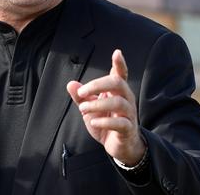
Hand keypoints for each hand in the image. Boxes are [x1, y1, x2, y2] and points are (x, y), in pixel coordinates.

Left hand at [66, 49, 145, 165]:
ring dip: (97, 104)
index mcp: (117, 92)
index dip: (119, 64)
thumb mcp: (90, 109)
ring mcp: (129, 114)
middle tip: (82, 93)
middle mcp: (126, 99)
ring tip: (83, 109)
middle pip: (118, 83)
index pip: (120, 74)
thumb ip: (82, 97)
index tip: (117, 52)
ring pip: (119, 102)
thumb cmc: (106, 123)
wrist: (119, 146)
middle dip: (98, 85)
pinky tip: (93, 123)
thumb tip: (70, 84)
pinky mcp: (128, 129)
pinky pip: (120, 122)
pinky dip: (105, 121)